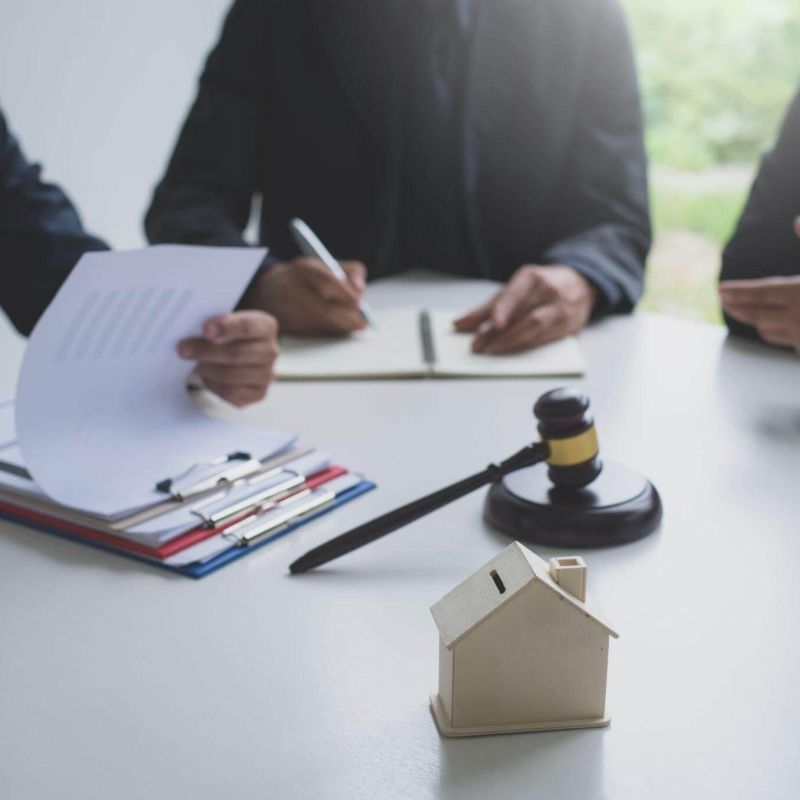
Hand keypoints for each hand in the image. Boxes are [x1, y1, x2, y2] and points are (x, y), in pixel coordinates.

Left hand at [177, 311, 278, 406]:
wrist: (232, 353)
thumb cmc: (225, 335)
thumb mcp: (222, 322)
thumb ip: (215, 324)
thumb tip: (203, 333)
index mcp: (265, 327)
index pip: (248, 326)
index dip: (226, 327)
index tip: (205, 329)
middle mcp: (271, 351)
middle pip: (237, 354)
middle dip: (206, 351)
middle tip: (183, 349)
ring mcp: (267, 375)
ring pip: (231, 376)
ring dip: (207, 370)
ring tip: (196, 364)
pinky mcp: (258, 394)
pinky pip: (231, 394)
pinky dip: (214, 386)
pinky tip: (208, 377)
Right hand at [242, 256, 366, 335]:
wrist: (269, 293)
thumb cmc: (307, 279)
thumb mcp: (327, 265)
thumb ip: (352, 272)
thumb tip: (360, 290)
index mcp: (303, 270)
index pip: (327, 280)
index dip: (346, 293)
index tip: (359, 301)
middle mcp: (291, 290)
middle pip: (326, 310)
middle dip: (349, 318)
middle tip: (362, 321)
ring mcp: (287, 312)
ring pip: (323, 326)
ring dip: (342, 327)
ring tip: (351, 323)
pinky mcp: (289, 330)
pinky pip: (317, 335)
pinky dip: (330, 333)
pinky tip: (334, 327)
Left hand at [453, 265, 596, 353]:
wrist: (580, 283)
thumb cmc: (540, 286)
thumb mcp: (515, 288)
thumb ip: (487, 308)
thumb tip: (458, 325)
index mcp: (532, 277)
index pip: (517, 293)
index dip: (505, 308)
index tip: (495, 322)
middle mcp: (549, 291)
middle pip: (524, 315)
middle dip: (499, 333)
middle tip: (478, 345)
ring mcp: (562, 309)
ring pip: (536, 329)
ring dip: (511, 342)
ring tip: (491, 350)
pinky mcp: (569, 326)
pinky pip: (544, 340)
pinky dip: (524, 346)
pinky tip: (510, 351)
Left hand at [719, 215, 799, 351]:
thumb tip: (797, 221)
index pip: (761, 293)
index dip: (738, 291)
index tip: (720, 290)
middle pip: (758, 314)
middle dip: (739, 307)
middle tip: (725, 302)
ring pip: (771, 332)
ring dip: (758, 323)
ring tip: (749, 316)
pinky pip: (791, 344)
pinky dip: (780, 335)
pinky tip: (778, 331)